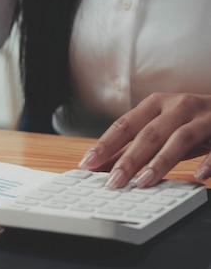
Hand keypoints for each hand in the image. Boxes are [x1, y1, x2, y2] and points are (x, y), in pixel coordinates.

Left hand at [78, 92, 210, 188]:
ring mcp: (204, 116)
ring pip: (180, 138)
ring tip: (144, 182)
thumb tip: (98, 166)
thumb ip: (131, 147)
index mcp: (156, 104)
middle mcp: (178, 106)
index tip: (86, 164)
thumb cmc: (190, 121)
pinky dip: (208, 161)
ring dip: (161, 161)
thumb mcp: (160, 130)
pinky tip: (198, 176)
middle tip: (113, 182)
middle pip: (148, 133)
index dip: (105, 145)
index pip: (124, 125)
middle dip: (129, 159)